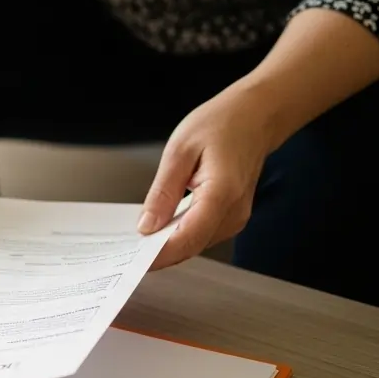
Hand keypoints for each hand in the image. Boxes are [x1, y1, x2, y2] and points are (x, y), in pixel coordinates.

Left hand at [139, 87, 275, 269]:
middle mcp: (233, 212)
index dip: (158, 255)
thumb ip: (163, 192)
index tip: (131, 260)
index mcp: (222, 194)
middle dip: (157, 253)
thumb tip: (146, 226)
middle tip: (123, 251)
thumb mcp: (179, 151)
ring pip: (195, 244)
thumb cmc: (221, 125)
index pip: (187, 239)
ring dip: (167, 245)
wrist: (255, 117)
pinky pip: (201, 234)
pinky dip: (179, 235)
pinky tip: (159, 227)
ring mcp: (236, 217)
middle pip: (190, 247)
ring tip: (135, 239)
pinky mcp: (232, 216)